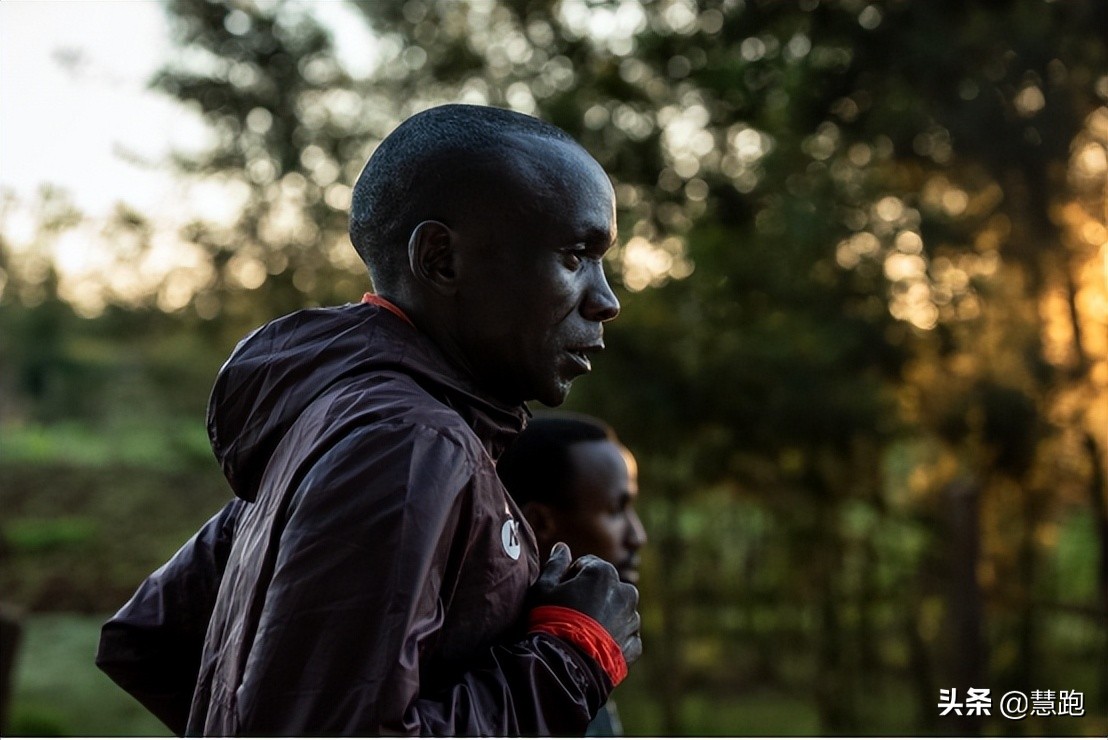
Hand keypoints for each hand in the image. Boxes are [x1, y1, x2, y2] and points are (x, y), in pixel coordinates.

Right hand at [528, 542, 641, 665]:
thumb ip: (555, 564)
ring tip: (582, 633)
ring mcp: (632, 619)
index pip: (587, 565)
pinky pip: (623, 636)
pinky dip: (612, 639)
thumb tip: (562, 547)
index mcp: (604, 572)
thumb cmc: (551, 620)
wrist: (565, 664)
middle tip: (570, 614)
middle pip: (605, 587)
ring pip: (616, 611)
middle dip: (591, 596)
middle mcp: (625, 591)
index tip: (560, 594)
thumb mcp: (544, 588)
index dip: (570, 578)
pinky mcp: (634, 644)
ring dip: (604, 617)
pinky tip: (593, 646)